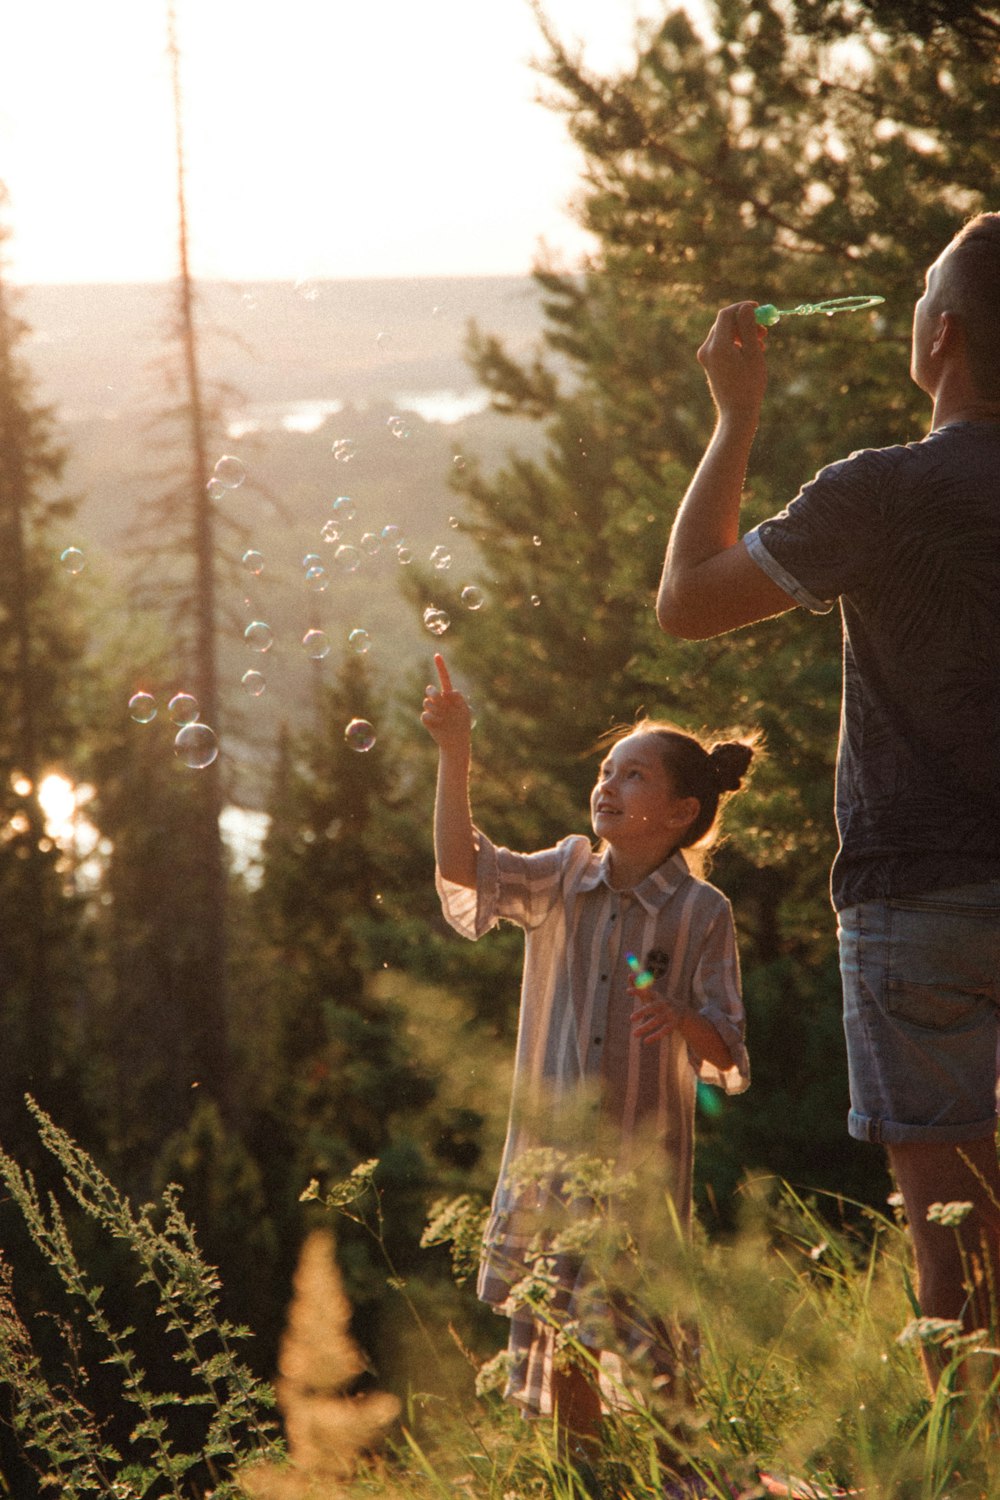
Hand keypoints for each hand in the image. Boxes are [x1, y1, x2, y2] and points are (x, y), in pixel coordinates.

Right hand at [421, 653, 471, 751]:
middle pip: (430, 690)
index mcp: (449, 695)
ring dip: (435, 709)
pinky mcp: (427, 719)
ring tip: (444, 718)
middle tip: (440, 701)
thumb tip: (447, 692)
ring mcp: (432, 709)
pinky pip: (425, 715)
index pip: (444, 678)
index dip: (441, 667)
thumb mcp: (465, 710)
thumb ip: (458, 699)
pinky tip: (439, 724)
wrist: (456, 740)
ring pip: (427, 702)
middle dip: (433, 694)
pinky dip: (433, 720)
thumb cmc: (462, 724)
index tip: (437, 655)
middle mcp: (439, 700)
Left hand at [629, 980, 684, 1044]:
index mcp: (656, 996)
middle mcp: (663, 1003)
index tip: (627, 990)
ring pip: (657, 1021)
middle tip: (631, 1018)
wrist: (682, 1011)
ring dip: (646, 1028)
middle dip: (642, 1012)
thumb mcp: (650, 995)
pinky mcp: (673, 1024)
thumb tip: (630, 975)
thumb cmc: (659, 1002)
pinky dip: (655, 1036)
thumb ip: (639, 986)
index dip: (638, 990)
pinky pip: (664, 1031)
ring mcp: (669, 1014)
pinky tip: (646, 1041)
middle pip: (652, 1007)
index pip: (646, 991)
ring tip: (634, 1034)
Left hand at [697, 301, 767, 420]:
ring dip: (743, 334)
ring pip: (725, 334)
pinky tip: (752, 352)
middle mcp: (707, 349)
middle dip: (745, 322)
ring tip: (762, 344)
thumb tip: (745, 308)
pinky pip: (723, 345)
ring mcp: (706, 357)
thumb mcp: (754, 354)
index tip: (758, 309)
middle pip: (725, 323)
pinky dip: (737, 344)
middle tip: (764, 331)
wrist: (737, 413)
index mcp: (717, 346)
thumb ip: (749, 328)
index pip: (726, 314)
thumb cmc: (749, 385)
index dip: (742, 307)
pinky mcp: (709, 364)